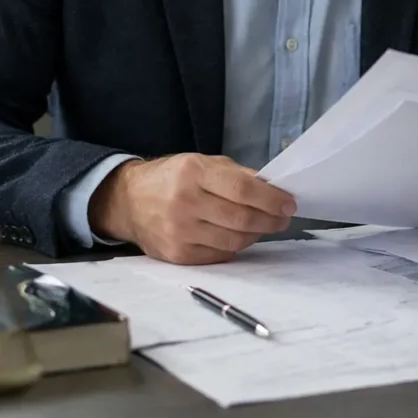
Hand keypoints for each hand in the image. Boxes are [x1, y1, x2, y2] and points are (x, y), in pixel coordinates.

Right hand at [88, 154, 295, 264]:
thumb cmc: (173, 177)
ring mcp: (179, 232)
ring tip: (264, 225)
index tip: (289, 203)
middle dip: (270, 219)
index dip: (270, 198)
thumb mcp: (203, 162)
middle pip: (241, 218)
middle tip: (283, 217)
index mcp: (194, 172)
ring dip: (256, 234)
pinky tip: (241, 236)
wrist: (129, 200)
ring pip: (233, 240)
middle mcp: (185, 202)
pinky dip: (236, 246)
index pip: (242, 189)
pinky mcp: (177, 255)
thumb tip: (273, 188)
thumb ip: (237, 175)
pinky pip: (219, 255)